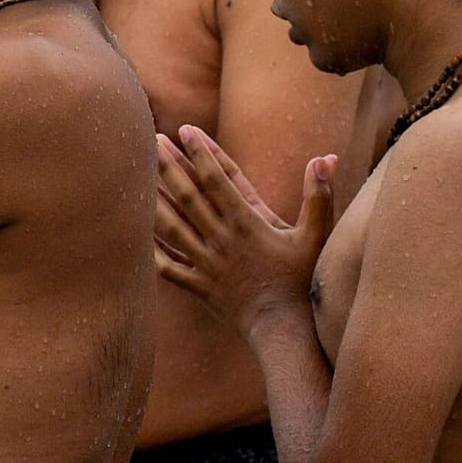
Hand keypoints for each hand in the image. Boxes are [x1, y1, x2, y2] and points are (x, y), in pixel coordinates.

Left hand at [153, 124, 335, 340]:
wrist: (286, 332)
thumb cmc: (303, 283)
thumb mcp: (316, 237)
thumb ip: (319, 197)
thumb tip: (327, 158)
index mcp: (247, 225)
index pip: (218, 181)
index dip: (201, 153)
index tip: (185, 130)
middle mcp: (221, 241)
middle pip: (188, 197)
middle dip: (168, 167)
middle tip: (150, 140)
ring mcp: (206, 264)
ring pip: (172, 228)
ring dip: (153, 200)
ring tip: (135, 177)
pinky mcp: (199, 286)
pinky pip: (168, 267)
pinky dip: (151, 250)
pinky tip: (134, 234)